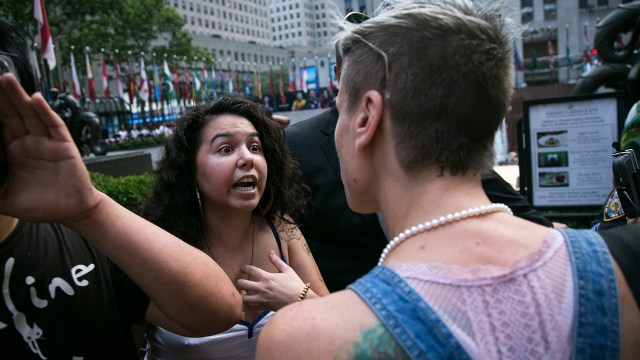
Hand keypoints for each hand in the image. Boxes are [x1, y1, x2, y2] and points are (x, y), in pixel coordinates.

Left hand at [0, 74, 99, 222]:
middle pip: (12, 114)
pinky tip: (36, 98)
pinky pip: (53, 125)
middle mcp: (29, 143)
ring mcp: (46, 142)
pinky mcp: (63, 145)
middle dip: (1, 97)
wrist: (71, 212)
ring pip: (30, 114)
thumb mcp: (4, 199)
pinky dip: (45, 111)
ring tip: (6, 78)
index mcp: (14, 152)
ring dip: (19, 97)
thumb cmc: (42, 206)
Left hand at [238, 250, 306, 310]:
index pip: (252, 270)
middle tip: (239, 280)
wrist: (300, 300)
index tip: (243, 268)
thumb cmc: (295, 284)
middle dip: (240, 281)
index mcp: (268, 277)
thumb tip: (270, 251)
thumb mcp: (287, 270)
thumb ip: (277, 261)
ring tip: (242, 292)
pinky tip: (250, 300)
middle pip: (244, 284)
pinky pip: (253, 306)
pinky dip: (250, 304)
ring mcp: (263, 298)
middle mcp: (263, 288)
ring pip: (245, 298)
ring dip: (242, 294)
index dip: (245, 268)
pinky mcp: (265, 307)